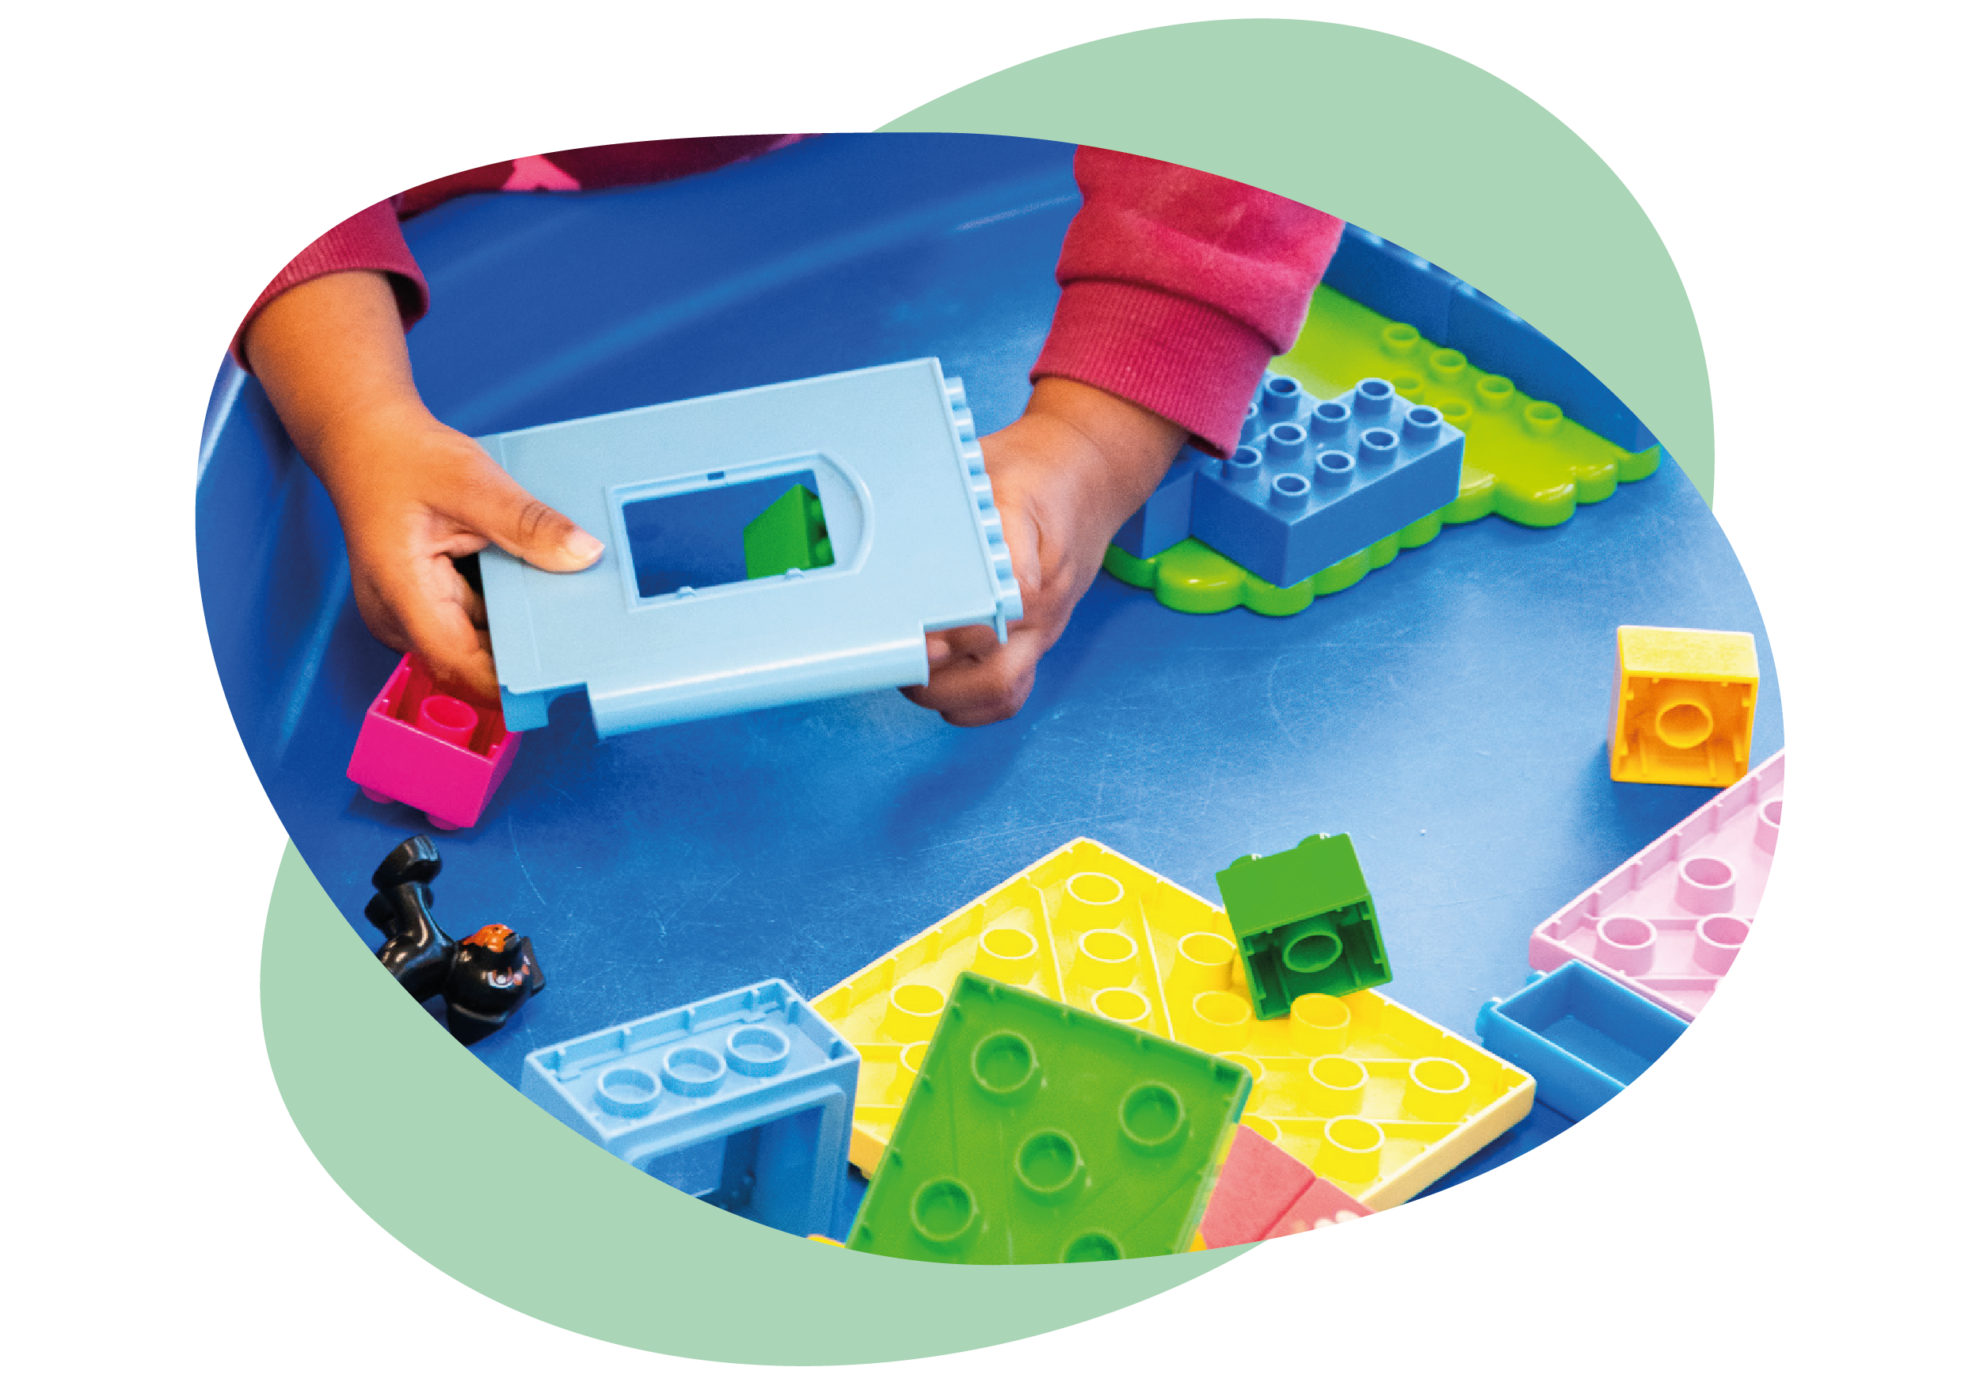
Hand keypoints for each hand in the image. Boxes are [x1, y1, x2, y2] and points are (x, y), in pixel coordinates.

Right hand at [242, 271, 602, 705]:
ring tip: (562, 611)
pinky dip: (502, 610)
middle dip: (522, 656)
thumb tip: (583, 553)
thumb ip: (528, 523)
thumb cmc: (402, 458)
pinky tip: (530, 590)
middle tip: (581, 643)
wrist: (364, 438)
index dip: (507, 682)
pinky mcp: (422, 603)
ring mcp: (408, 613)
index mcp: (401, 593)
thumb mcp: (472, 483)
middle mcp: (398, 616)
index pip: (458, 665)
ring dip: (515, 632)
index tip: (558, 680)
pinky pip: (469, 621)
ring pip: (472, 643)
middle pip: (468, 661)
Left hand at [903, 377, 1185, 725]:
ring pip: (1002, 691)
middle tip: (899, 658)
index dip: (956, 631)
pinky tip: (943, 689)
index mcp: (1028, 555)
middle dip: (937, 681)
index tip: (920, 634)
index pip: (997, 611)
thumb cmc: (1032, 475)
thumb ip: (949, 505)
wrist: (1089, 479)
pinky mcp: (1038, 640)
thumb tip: (894, 533)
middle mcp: (1040, 604)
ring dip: (950, 697)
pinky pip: (1012, 694)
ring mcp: (1043, 629)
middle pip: (996, 674)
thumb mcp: (992, 470)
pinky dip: (974, 705)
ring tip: (912, 674)